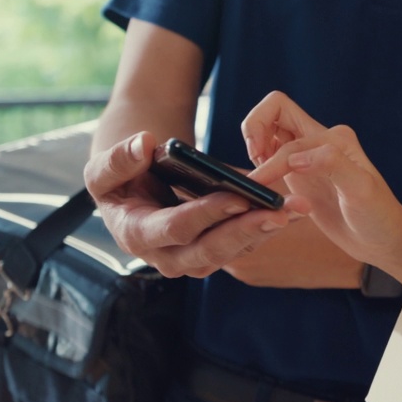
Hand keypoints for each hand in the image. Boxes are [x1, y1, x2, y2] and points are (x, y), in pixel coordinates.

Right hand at [84, 131, 292, 277]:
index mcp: (137, 235)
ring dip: (265, 230)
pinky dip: (268, 226)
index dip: (207, 214)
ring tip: (295, 210)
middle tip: (279, 213)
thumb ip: (118, 159)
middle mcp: (167, 256)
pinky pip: (245, 243)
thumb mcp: (105, 169)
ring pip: (234, 251)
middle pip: (211, 250)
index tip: (237, 198)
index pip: (177, 228)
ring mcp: (194, 258)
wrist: (134, 191)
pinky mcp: (215, 252)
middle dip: (246, 230)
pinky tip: (292, 209)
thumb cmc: (120, 178)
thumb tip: (143, 143)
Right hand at [244, 92, 401, 284]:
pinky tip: (264, 188)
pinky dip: (260, 167)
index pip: (287, 136)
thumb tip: (295, 158)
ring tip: (259, 178)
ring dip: (255, 148)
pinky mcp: (300, 176)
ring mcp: (308, 157)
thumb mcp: (361, 190)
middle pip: (274, 110)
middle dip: (254, 129)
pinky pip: (270, 158)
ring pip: (269, 132)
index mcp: (334, 139)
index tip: (261, 180)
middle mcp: (319, 141)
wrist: (384, 238)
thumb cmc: (379, 215)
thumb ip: (332, 165)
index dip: (270, 158)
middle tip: (255, 161)